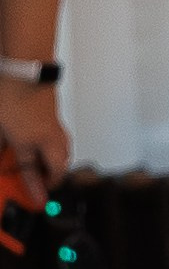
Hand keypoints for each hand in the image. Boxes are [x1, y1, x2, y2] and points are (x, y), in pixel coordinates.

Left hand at [0, 80, 69, 196]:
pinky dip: (56, 147)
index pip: (32, 171)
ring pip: (63, 151)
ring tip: (47, 168)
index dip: (36, 188)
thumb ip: (1, 144)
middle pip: (58, 164)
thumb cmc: (9, 92)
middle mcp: (46, 135)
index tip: (39, 199)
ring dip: (57, 162)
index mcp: (29, 140)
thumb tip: (3, 156)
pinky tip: (44, 145)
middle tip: (45, 184)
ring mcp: (53, 125)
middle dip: (54, 177)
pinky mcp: (54, 115)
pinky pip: (60, 138)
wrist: (24, 69)